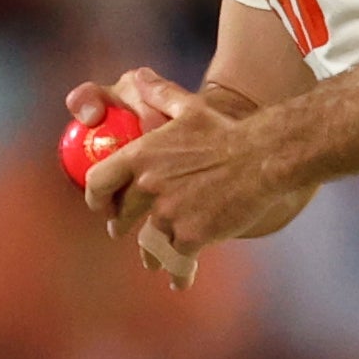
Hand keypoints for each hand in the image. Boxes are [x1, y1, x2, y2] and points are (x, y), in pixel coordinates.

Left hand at [78, 69, 310, 282]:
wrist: (264, 158)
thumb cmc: (227, 131)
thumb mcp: (191, 108)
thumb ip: (161, 95)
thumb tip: (139, 76)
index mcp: (141, 156)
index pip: (98, 181)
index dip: (95, 196)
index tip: (99, 204)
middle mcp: (149, 186)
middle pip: (121, 216)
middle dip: (119, 225)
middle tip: (119, 230)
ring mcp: (169, 213)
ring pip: (148, 242)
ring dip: (148, 253)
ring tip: (151, 260)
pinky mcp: (191, 235)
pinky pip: (176, 260)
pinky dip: (178, 273)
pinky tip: (178, 283)